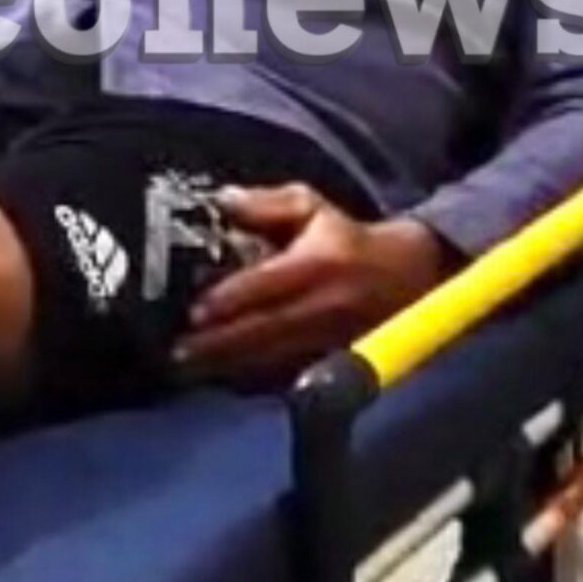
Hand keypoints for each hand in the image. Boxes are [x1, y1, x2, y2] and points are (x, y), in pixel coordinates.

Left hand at [174, 183, 452, 386]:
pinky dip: (253, 380)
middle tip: (177, 352)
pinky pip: (287, 375)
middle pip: (265, 330)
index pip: (269, 285)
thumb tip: (221, 201)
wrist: (405, 276)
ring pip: (273, 358)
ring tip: (188, 369)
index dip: (231, 300)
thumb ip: (266, 203)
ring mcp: (329, 338)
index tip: (195, 312)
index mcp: (318, 263)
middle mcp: (324, 305)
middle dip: (219, 344)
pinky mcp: (332, 361)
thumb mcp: (312, 207)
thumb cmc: (346, 238)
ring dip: (229, 366)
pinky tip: (221, 380)